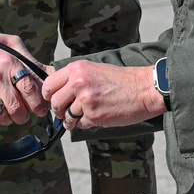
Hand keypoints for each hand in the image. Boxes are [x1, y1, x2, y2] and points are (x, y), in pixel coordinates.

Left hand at [43, 60, 163, 128]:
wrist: (144, 89)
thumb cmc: (122, 80)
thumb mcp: (94, 70)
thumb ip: (75, 78)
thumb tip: (57, 92)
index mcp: (77, 69)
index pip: (49, 85)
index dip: (50, 95)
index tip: (54, 100)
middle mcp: (78, 83)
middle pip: (54, 102)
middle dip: (59, 110)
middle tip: (66, 112)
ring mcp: (85, 100)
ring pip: (66, 116)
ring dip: (71, 120)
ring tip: (82, 116)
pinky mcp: (93, 115)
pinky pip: (79, 124)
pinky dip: (85, 124)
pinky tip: (96, 117)